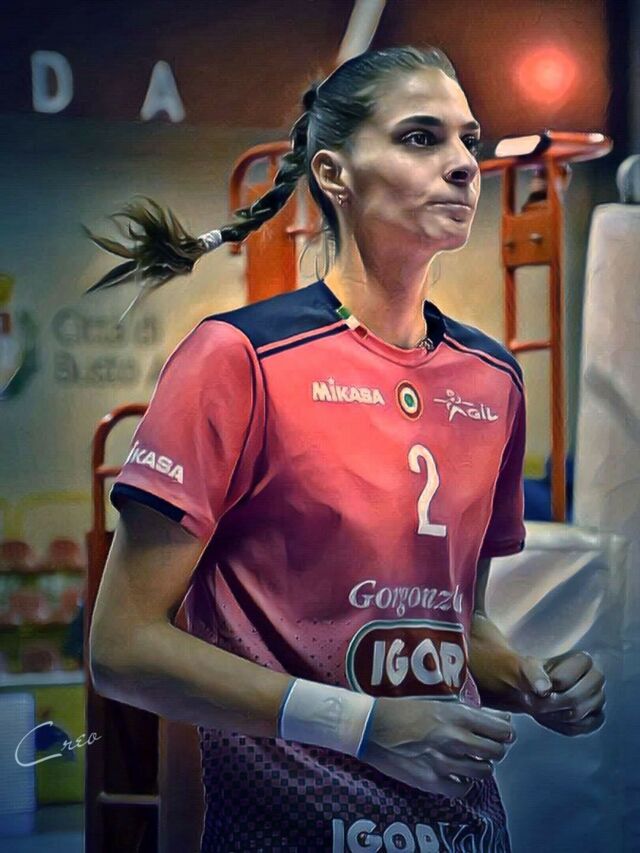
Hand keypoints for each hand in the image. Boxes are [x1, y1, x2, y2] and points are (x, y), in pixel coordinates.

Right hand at [358, 696, 514, 798]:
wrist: (372, 727)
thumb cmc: (403, 710)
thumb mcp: (438, 703)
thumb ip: (470, 712)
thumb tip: (501, 719)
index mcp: (457, 715)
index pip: (501, 729)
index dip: (505, 733)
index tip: (501, 734)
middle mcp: (455, 739)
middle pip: (497, 752)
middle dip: (495, 749)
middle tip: (486, 747)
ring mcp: (444, 762)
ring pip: (484, 772)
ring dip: (480, 766)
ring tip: (471, 760)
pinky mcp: (432, 782)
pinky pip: (463, 790)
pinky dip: (463, 783)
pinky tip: (456, 774)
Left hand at [519, 651, 605, 736]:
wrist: (531, 691)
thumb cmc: (530, 675)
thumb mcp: (524, 668)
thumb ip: (533, 675)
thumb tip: (544, 689)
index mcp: (582, 660)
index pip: (581, 669)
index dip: (559, 678)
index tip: (542, 685)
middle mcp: (595, 678)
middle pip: (578, 696)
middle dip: (553, 702)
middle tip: (534, 703)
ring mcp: (597, 699)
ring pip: (580, 713)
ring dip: (554, 714)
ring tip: (539, 709)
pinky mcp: (595, 717)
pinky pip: (583, 726)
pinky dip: (563, 725)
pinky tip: (551, 717)